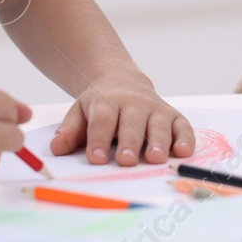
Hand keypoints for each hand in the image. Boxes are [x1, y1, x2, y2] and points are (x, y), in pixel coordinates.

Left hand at [49, 72, 194, 165]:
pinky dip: (185, 138)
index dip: (99, 140)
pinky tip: (183, 152)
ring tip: (155, 158)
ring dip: (159, 141)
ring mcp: (156, 108)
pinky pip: (182, 126)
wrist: (122, 80)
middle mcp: (134, 103)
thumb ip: (69, 131)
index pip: (102, 121)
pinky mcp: (173, 115)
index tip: (97, 159)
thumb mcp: (79, 112)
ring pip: (159, 124)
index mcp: (107, 102)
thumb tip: (56, 149)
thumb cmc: (99, 105)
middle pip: (132, 123)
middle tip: (126, 161)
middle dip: (129, 142)